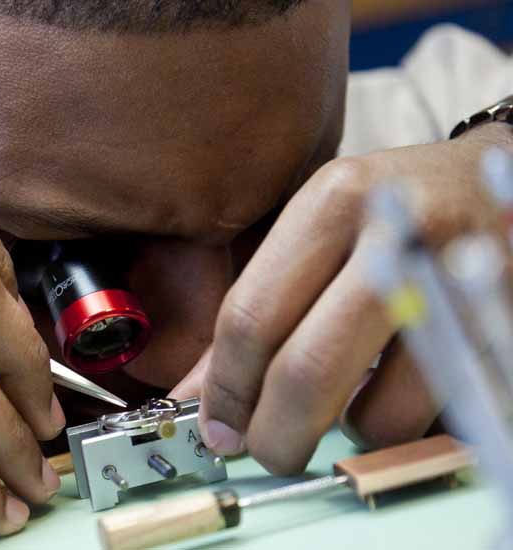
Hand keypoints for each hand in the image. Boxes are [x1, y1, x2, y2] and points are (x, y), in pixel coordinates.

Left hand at [172, 123, 512, 473]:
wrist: (498, 181)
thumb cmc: (395, 213)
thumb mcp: (320, 233)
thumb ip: (260, 313)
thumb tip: (199, 400)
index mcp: (332, 205)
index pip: (253, 317)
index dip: (226, 389)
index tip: (219, 429)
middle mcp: (396, 236)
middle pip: (307, 370)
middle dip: (276, 435)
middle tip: (271, 450)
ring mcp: (458, 285)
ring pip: (380, 414)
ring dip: (356, 432)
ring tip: (361, 397)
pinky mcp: (496, 328)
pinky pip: (436, 422)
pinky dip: (408, 426)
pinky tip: (408, 387)